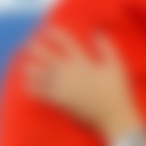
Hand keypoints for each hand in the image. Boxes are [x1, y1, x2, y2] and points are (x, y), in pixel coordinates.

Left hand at [25, 28, 141, 140]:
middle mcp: (69, 72)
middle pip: (45, 55)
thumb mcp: (117, 65)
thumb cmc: (117, 89)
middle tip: (31, 44)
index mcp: (82, 61)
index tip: (48, 29)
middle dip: (36, 48)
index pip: (64, 42)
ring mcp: (62, 87)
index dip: (54, 33)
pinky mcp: (59, 101)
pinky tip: (29, 84)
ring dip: (31, 67)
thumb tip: (97, 33)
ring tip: (28, 63)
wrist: (113, 115)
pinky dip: (31, 87)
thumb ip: (107, 47)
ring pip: (38, 73)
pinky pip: (39, 92)